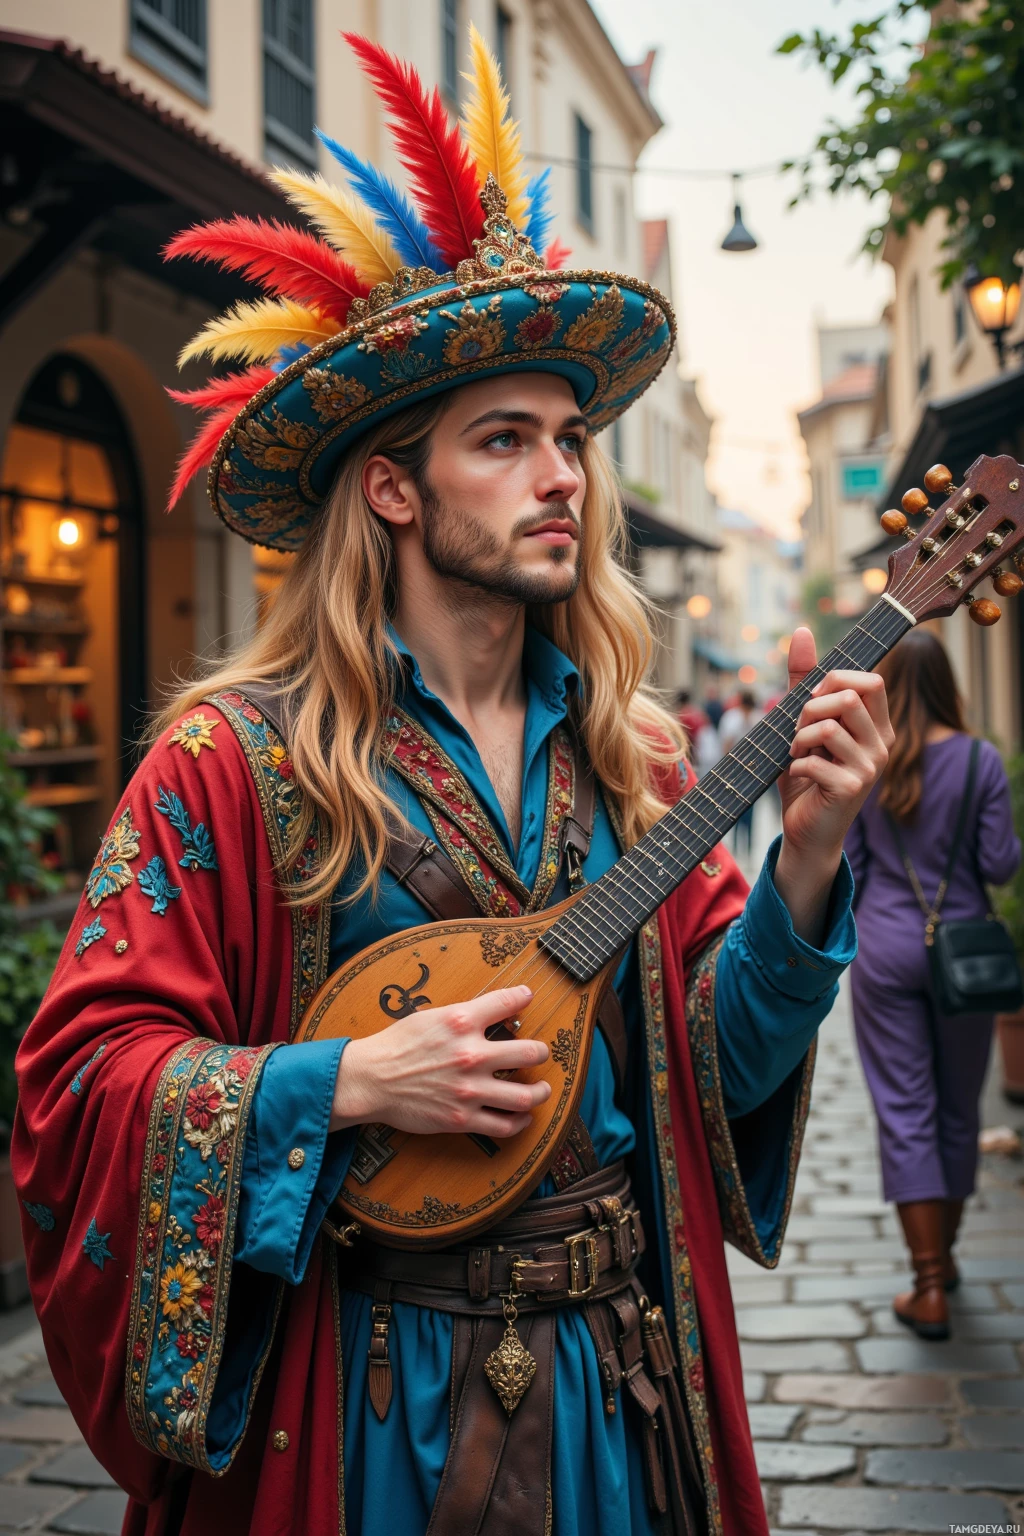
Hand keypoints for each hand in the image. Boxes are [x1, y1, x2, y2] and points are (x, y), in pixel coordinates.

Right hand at [330, 984, 550, 1135]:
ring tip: (544, 1089)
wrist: (371, 1080)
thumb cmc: (397, 1046)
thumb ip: (464, 1015)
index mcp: (461, 1022)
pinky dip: (520, 1122)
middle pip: (530, 1053)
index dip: (523, 997)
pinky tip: (523, 1116)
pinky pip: (504, 1125)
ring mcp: (469, 1090)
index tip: (528, 997)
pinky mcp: (462, 1119)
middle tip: (542, 1053)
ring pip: (525, 1096)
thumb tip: (491, 1010)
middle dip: (542, 1052)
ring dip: (541, 1092)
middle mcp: (470, 1055)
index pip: (506, 1003)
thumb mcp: (430, 1017)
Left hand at [775, 627, 893, 940]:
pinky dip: (795, 764)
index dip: (835, 680)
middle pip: (848, 697)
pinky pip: (814, 759)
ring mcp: (870, 768)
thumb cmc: (806, 775)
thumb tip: (802, 629)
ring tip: (795, 752)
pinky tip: (798, 776)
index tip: (811, 699)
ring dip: (799, 737)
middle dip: (809, 707)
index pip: (871, 680)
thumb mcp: (802, 723)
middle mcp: (882, 744)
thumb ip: (804, 679)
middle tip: (796, 729)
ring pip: (829, 726)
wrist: (805, 831)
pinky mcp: (851, 789)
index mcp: (877, 725)